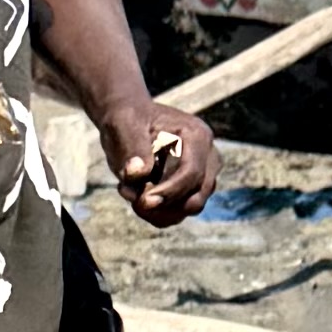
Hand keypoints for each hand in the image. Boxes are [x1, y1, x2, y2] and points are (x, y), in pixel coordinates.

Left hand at [112, 99, 219, 223]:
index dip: (169, 191)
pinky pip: (179, 213)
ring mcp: (203, 175)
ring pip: (189, 208)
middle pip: (196, 196)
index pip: (192, 173)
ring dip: (158, 211)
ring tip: (129, 191)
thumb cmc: (127, 118)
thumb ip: (132, 146)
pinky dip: (156, 213)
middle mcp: (208, 156)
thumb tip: (137, 173)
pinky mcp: (192, 189)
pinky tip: (135, 195)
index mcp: (197, 135)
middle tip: (132, 198)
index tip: (142, 200)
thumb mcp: (124, 124)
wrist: (128, 121)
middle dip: (163, 204)